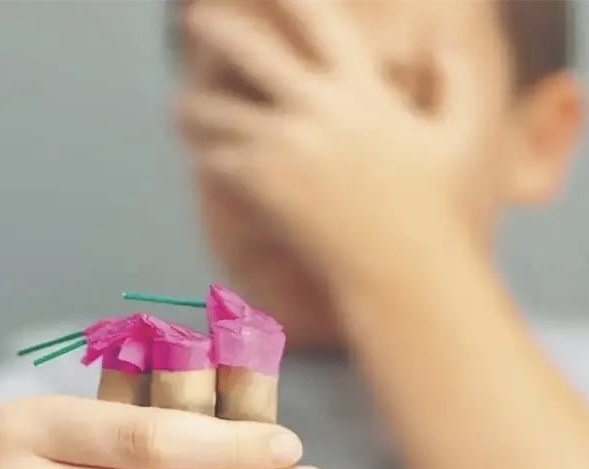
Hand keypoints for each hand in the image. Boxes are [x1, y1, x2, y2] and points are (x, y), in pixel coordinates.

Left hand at [180, 0, 486, 297]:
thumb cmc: (436, 209)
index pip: (320, 22)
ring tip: (179, 104)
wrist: (403, 271)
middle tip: (194, 20)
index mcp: (362, 90)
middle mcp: (317, 108)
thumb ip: (457, 79)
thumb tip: (442, 39)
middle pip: (250, 50)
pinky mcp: (263, 186)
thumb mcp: (462, 136)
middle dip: (214, 27)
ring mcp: (285, 147)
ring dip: (191, 103)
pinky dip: (202, 153)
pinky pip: (216, 159)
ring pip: (216, 109)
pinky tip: (194, 151)